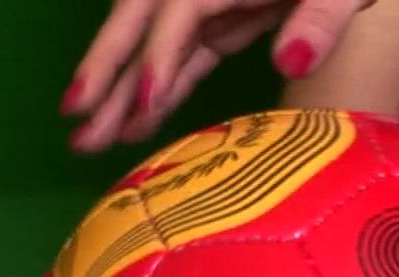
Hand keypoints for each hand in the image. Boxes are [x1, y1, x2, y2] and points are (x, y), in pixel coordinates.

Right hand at [60, 0, 375, 152]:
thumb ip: (323, 16)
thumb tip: (290, 61)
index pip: (180, 10)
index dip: (159, 54)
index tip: (144, 103)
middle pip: (142, 21)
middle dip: (106, 68)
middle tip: (75, 120)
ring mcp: (213, 2)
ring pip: (156, 46)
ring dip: (122, 91)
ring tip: (89, 141)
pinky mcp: (224, 20)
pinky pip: (184, 58)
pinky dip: (162, 91)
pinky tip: (137, 127)